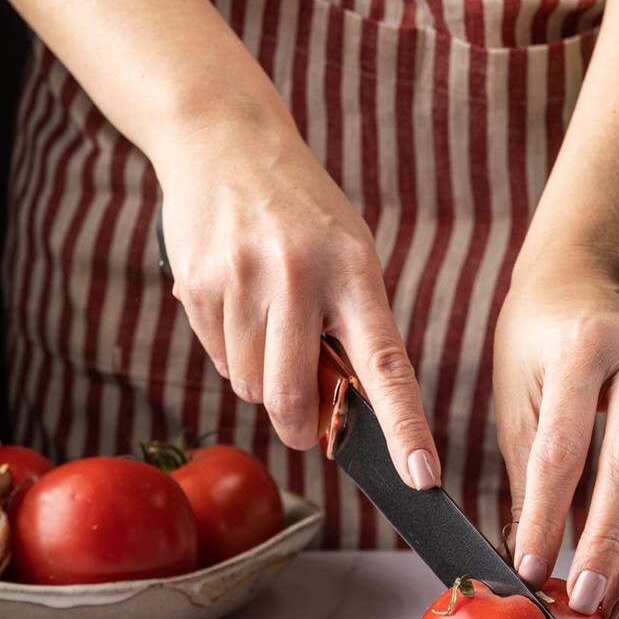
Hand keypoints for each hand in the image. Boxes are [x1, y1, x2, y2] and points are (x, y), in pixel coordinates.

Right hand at [155, 96, 439, 490]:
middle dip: (298, 427)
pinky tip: (236, 305)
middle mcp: (298, 276)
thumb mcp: (348, 251)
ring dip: (259, 380)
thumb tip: (339, 410)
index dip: (404, 427)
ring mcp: (242, 282)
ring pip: (248, 386)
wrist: (225, 142)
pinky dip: (229, 353)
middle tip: (304, 426)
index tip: (421, 475)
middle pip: (293, 398)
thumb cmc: (300, 209)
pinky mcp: (197, 287)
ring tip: (266, 323)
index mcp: (353, 270)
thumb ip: (352, 324)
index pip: (385, 364)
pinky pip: (216, 359)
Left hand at [493, 259, 618, 618]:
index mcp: (584, 347)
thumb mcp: (516, 387)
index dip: (548, 514)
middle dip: (610, 543)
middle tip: (587, 599)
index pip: (565, 446)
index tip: (530, 566)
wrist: (583, 279)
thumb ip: (527, 465)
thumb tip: (528, 549)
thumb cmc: (536, 333)